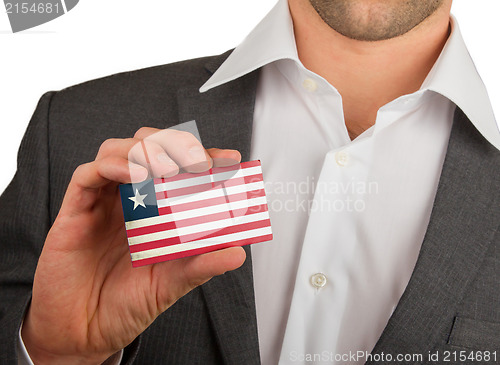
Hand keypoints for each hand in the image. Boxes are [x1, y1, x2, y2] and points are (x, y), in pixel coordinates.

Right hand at [21, 127, 245, 363]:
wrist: (85, 333)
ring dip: (145, 150)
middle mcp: (129, 199)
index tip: (230, 159)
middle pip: (148, 146)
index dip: (204, 157)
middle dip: (175, 144)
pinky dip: (112, 165)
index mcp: (155, 209)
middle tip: (199, 162)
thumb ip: (201, 265)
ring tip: (168, 167)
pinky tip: (133, 175)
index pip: (180, 168)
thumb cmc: (125, 304)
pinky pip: (87, 175)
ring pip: (117, 150)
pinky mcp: (75, 211)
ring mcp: (102, 202)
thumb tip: (238, 253)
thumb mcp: (171, 284)